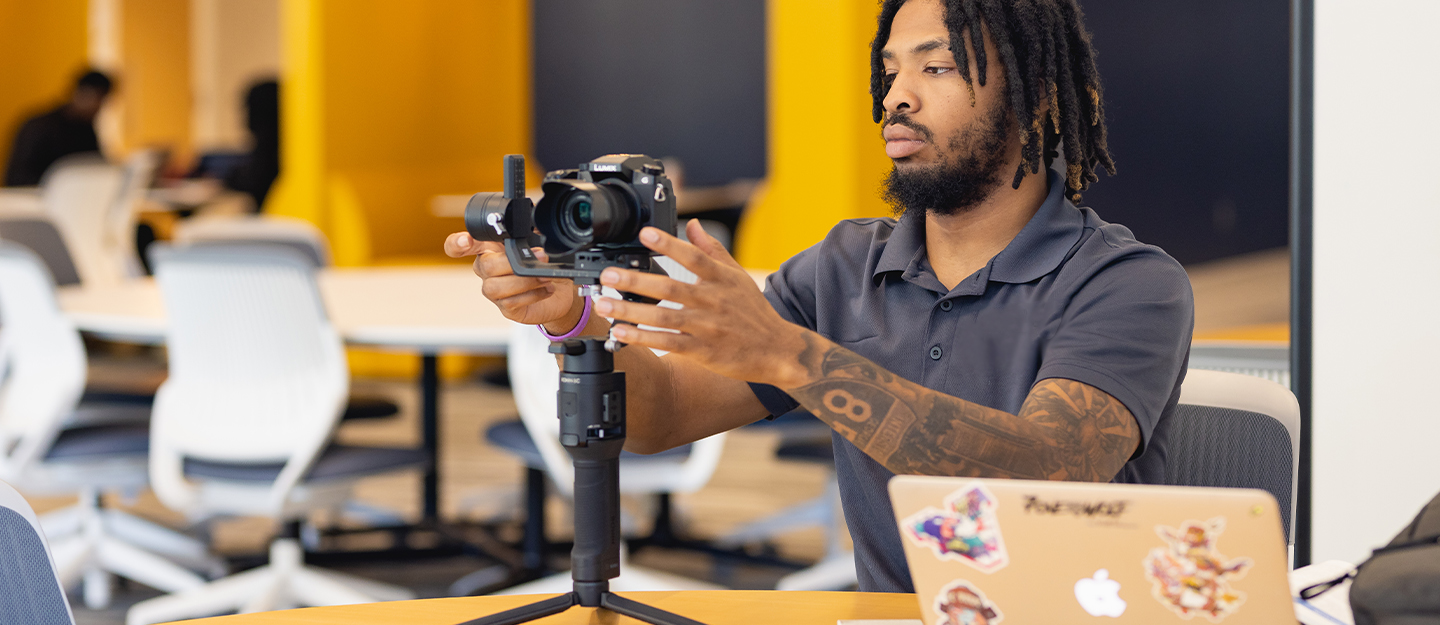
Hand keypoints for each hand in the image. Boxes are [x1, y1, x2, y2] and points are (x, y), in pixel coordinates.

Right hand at [444, 231, 581, 330]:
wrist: (561, 290)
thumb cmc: (543, 264)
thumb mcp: (538, 240)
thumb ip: (531, 226)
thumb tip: (535, 214)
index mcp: (488, 249)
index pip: (458, 245)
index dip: (456, 243)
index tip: (465, 240)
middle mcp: (486, 271)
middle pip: (485, 265)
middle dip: (512, 261)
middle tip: (540, 255)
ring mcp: (495, 291)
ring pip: (495, 287)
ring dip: (524, 280)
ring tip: (545, 276)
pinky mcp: (507, 308)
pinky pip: (511, 302)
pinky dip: (532, 294)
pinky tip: (546, 288)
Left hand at [593, 220, 812, 387]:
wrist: (778, 350)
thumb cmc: (754, 312)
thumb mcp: (737, 276)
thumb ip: (712, 250)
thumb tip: (692, 224)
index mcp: (721, 279)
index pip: (693, 257)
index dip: (669, 244)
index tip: (645, 234)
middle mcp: (713, 301)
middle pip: (671, 287)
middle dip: (637, 281)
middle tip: (609, 275)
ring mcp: (707, 327)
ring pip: (664, 317)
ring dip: (631, 311)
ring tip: (604, 304)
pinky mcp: (703, 351)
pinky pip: (668, 343)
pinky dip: (644, 338)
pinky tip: (621, 332)